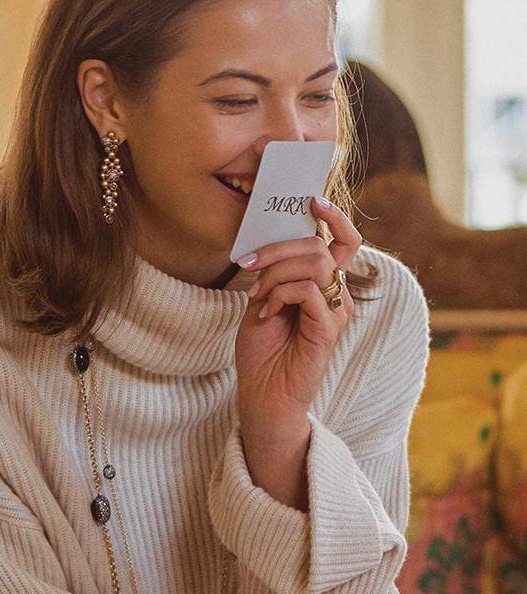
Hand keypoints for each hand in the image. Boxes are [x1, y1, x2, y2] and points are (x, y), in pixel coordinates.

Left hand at [235, 196, 361, 415]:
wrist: (262, 395)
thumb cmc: (262, 351)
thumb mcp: (262, 300)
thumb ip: (272, 272)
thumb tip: (269, 240)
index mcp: (324, 285)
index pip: (345, 241)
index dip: (334, 216)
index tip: (310, 198)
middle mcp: (336, 295)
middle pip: (320, 245)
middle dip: (278, 247)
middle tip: (247, 262)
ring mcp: (335, 312)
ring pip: (316, 263)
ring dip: (276, 271)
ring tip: (256, 294)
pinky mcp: (328, 329)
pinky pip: (308, 290)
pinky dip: (280, 294)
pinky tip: (266, 312)